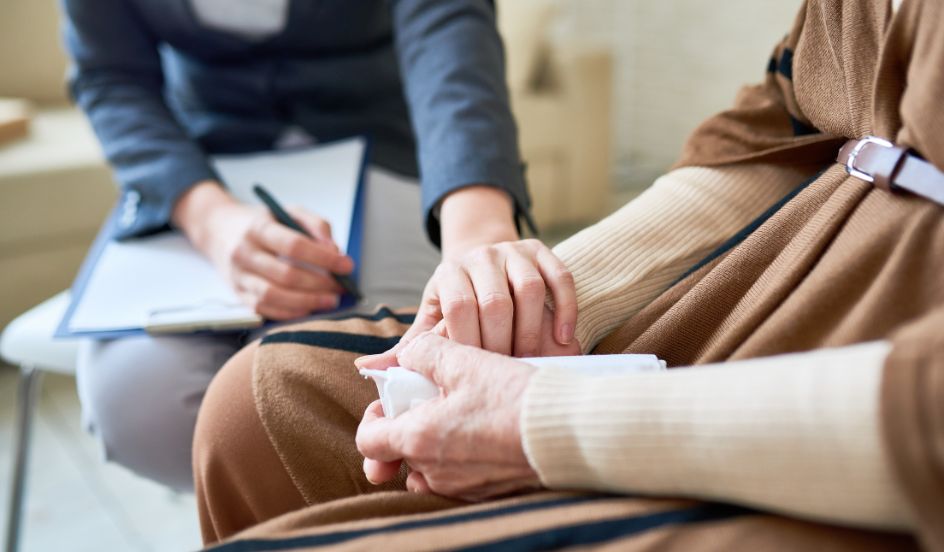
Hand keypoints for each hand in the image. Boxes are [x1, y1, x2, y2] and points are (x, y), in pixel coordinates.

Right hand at [173, 181, 353, 319]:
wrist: (218, 230)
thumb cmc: (261, 222)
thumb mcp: (288, 211)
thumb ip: (315, 225)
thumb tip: (334, 250)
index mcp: (258, 228)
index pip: (294, 245)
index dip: (324, 258)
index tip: (347, 265)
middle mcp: (244, 253)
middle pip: (286, 274)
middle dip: (319, 284)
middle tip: (340, 287)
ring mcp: (238, 276)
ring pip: (274, 296)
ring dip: (307, 302)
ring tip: (329, 301)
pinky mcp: (237, 294)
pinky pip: (264, 310)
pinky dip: (290, 313)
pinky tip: (309, 308)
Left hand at [356, 333, 541, 500]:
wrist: (568, 432)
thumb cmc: (514, 397)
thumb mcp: (465, 361)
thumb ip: (425, 352)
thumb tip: (408, 354)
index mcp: (419, 439)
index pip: (369, 440)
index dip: (374, 416)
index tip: (395, 399)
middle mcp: (436, 472)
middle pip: (403, 453)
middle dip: (412, 425)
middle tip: (435, 399)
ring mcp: (463, 487)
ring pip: (431, 467)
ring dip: (438, 442)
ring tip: (462, 412)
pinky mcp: (489, 492)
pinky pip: (461, 477)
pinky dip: (464, 456)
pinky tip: (486, 430)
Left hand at [357, 238, 578, 372]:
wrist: (484, 260)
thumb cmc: (457, 303)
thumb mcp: (431, 320)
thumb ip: (407, 348)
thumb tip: (367, 369)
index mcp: (449, 273)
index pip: (459, 307)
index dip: (468, 344)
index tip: (474, 376)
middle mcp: (481, 256)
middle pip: (496, 301)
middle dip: (502, 343)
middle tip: (505, 376)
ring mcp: (514, 251)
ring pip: (530, 289)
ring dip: (533, 331)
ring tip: (531, 362)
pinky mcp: (542, 250)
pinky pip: (560, 276)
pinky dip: (565, 308)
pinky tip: (563, 339)